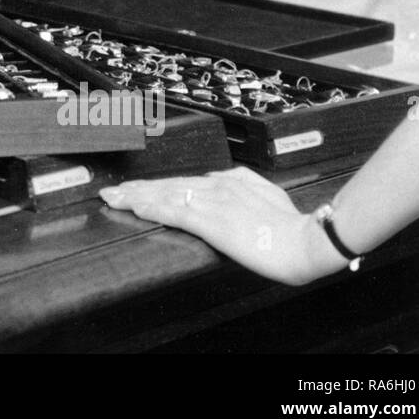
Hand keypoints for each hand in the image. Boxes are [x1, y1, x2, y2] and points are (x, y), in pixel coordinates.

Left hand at [99, 166, 346, 285]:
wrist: (308, 241)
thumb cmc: (291, 224)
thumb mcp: (266, 193)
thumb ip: (241, 182)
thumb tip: (221, 177)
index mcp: (228, 182)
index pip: (182, 182)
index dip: (154, 185)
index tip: (135, 187)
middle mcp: (216, 187)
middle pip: (167, 186)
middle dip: (136, 189)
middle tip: (111, 191)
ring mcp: (213, 203)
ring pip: (166, 196)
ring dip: (136, 197)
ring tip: (114, 198)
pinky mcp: (214, 222)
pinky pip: (177, 212)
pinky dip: (154, 208)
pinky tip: (137, 207)